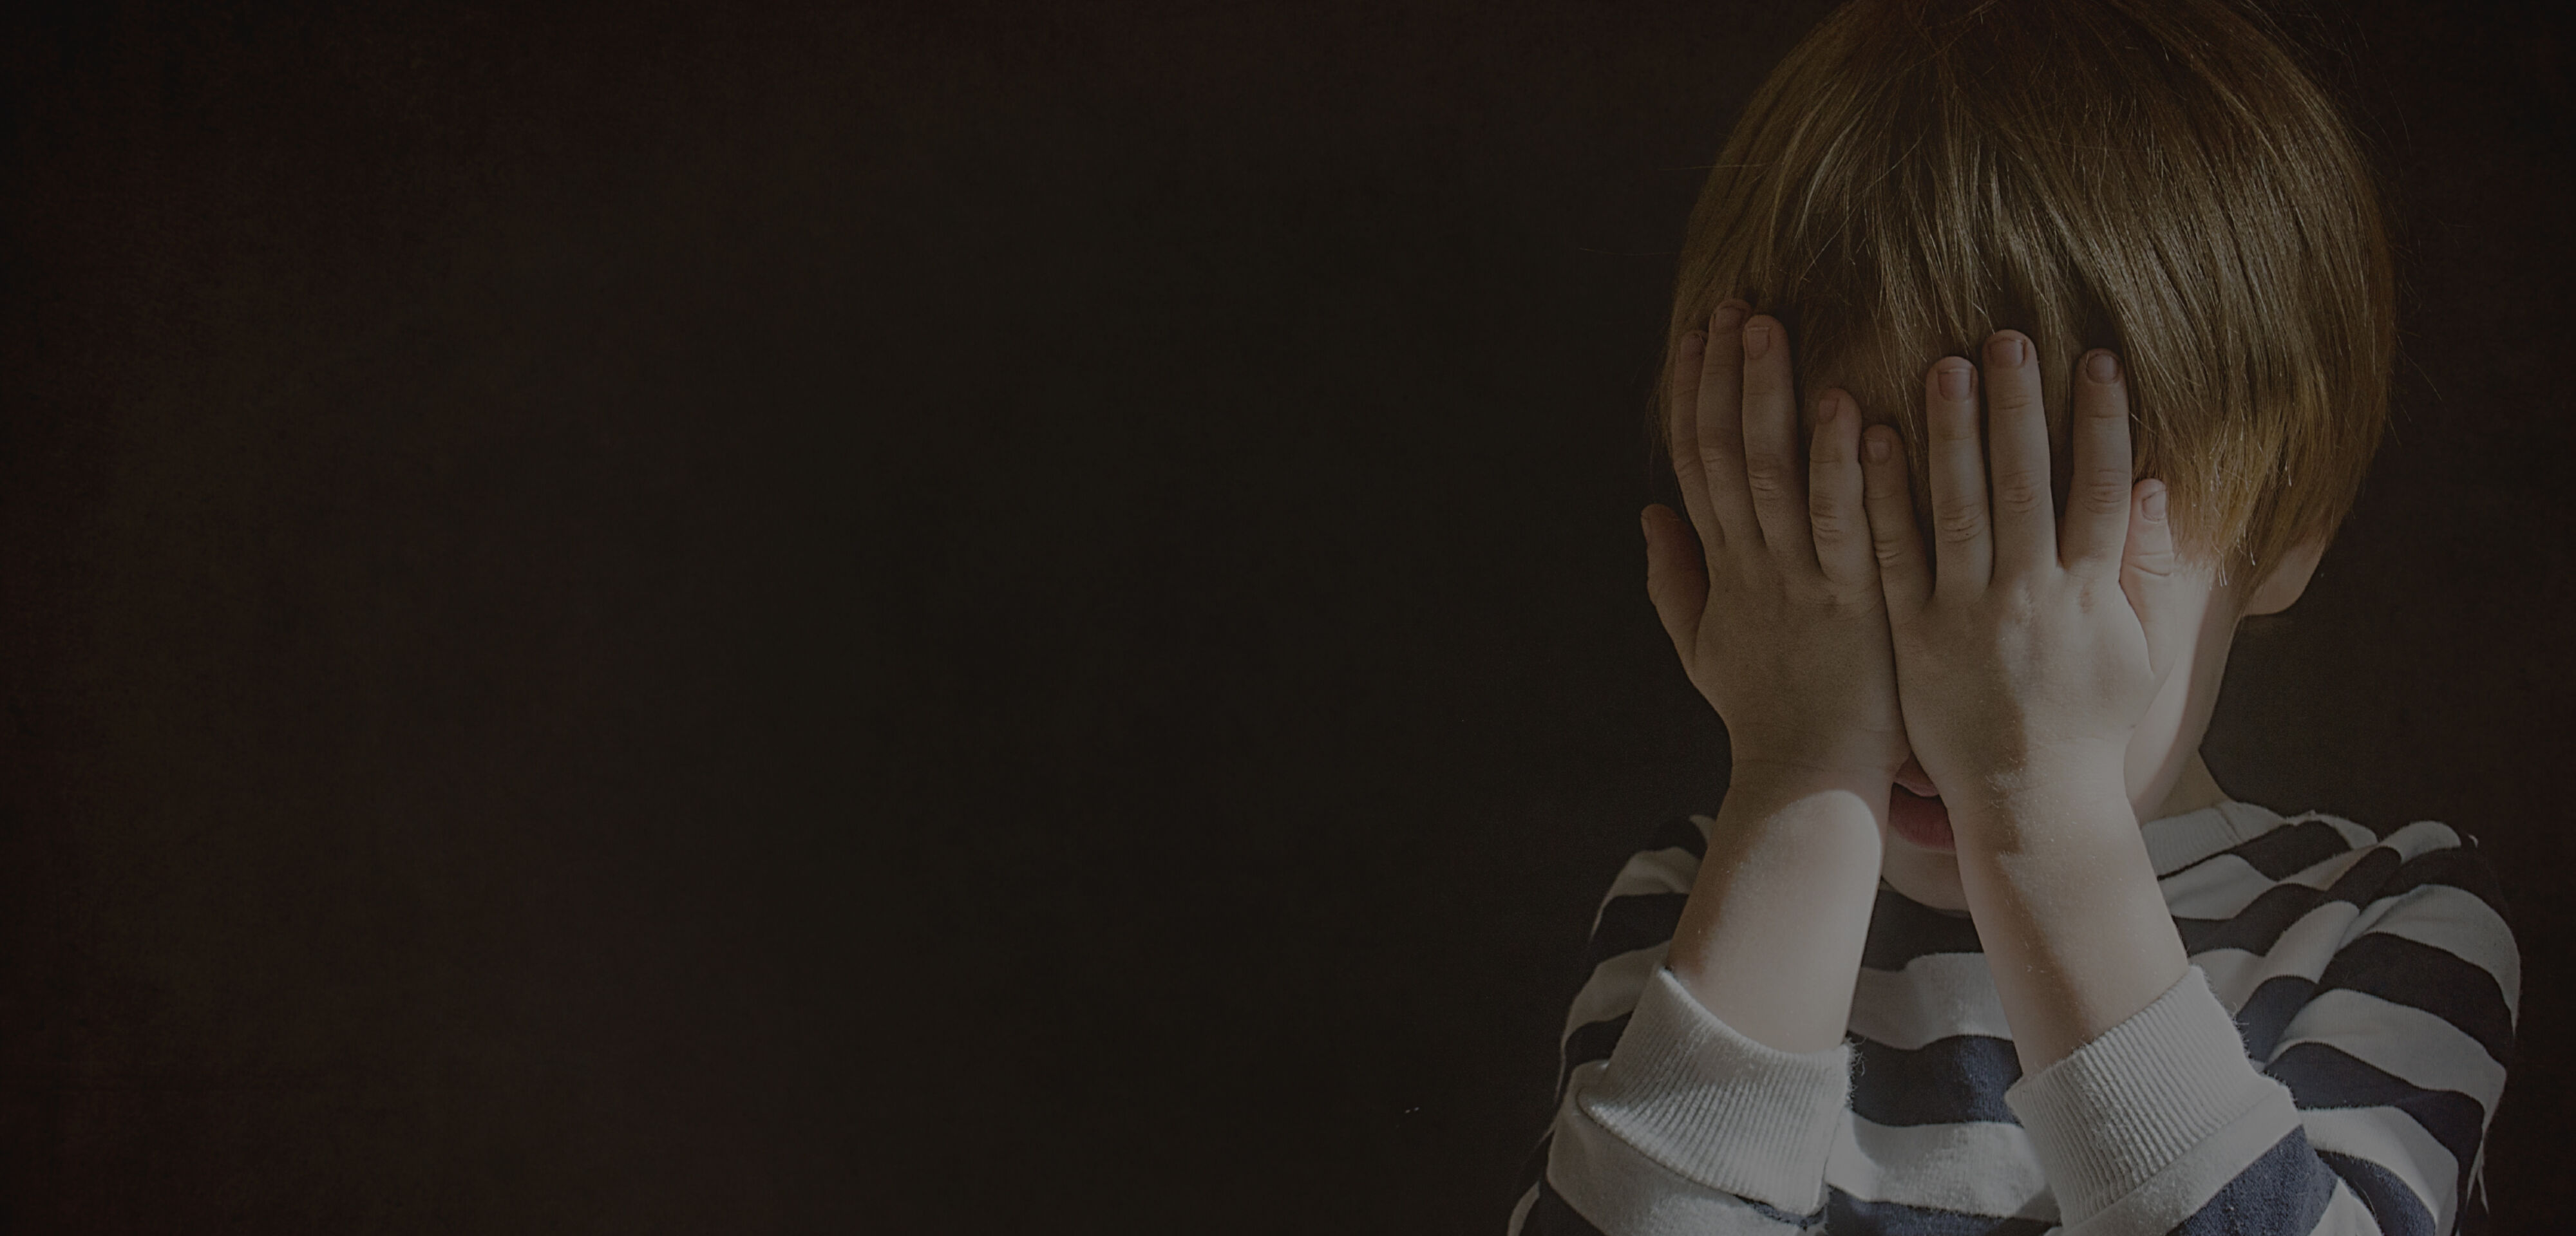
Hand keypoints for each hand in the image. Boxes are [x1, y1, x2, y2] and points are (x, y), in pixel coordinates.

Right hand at [1643, 302, 1907, 790]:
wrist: (1808, 782)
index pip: (1698, 463)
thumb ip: (1674, 580)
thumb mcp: (1706, 647)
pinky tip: (1847, 409)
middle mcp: (1754, 566)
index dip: (1694, 395)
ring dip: (1773, 399)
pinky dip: (1840, 466)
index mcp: (1724, 568)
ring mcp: (1801, 583)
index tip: (1697, 333)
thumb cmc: (1768, 715)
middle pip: (1728, 454)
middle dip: (1727, 376)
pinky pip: (1843, 525)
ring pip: (1775, 475)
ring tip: (1775, 330)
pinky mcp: (1853, 605)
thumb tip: (1648, 512)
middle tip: (1736, 305)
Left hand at [1857, 333, 2192, 823]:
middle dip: (2019, 408)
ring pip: (1959, 509)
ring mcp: (1966, 616)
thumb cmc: (2087, 723)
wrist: (2030, 803)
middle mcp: (2028, 598)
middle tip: (2008, 338)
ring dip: (1953, 434)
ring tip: (1945, 364)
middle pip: (2026, 485)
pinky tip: (1875, 439)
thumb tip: (2157, 485)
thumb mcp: (2139, 650)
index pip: (2099, 490)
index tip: (2097, 359)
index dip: (2101, 422)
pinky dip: (1886, 497)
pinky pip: (1896, 556)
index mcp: (2087, 595)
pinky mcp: (1914, 636)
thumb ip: (2148, 568)